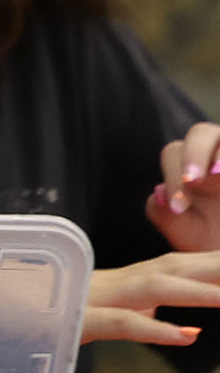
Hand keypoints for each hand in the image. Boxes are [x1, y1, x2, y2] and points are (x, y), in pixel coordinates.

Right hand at [84, 251, 219, 346]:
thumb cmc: (39, 317)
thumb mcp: (86, 313)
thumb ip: (121, 312)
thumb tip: (154, 316)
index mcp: (115, 284)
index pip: (171, 267)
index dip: (208, 263)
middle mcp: (108, 285)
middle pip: (169, 269)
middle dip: (212, 266)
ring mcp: (91, 300)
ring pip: (151, 288)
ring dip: (194, 291)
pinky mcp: (77, 322)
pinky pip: (120, 323)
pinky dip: (154, 328)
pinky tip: (186, 336)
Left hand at [149, 122, 219, 252]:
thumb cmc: (210, 239)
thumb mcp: (186, 233)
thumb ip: (164, 215)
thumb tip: (159, 194)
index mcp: (189, 163)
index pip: (174, 153)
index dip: (173, 175)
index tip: (178, 207)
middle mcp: (214, 152)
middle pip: (202, 133)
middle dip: (195, 154)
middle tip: (192, 181)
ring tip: (217, 173)